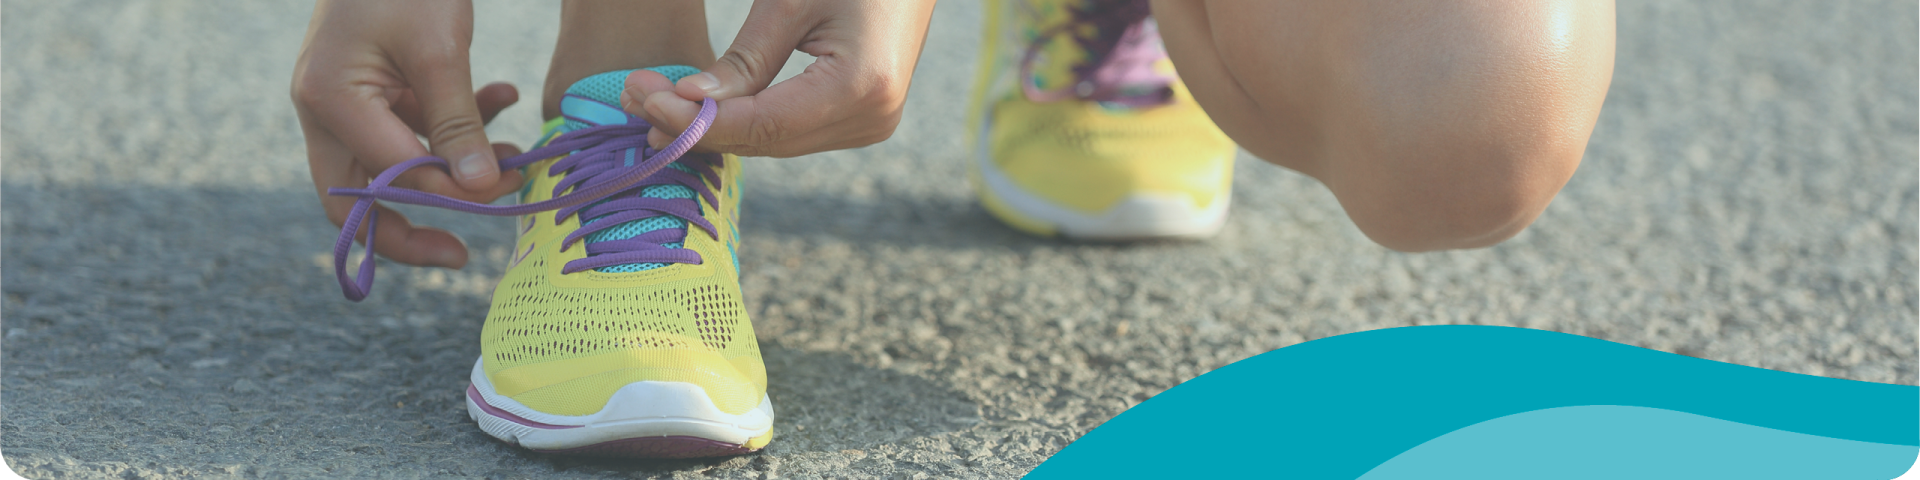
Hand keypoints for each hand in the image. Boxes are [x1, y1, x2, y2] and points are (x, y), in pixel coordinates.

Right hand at [291, 0, 523, 268]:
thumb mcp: (440, 50)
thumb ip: (458, 124)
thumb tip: (481, 192)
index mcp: (329, 101)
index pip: (383, 179)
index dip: (437, 201)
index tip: (489, 213)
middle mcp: (325, 108)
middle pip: (356, 196)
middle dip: (410, 226)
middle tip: (461, 255)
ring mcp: (345, 99)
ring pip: (394, 162)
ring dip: (454, 164)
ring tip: (515, 156)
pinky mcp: (373, 86)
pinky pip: (412, 126)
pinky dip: (457, 124)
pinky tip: (503, 100)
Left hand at [622, 0, 937, 157]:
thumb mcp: (790, 1)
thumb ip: (744, 59)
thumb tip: (687, 104)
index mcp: (862, 85)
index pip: (764, 123)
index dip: (699, 119)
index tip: (644, 98)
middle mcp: (872, 118)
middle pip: (768, 140)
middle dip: (697, 124)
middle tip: (635, 96)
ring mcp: (871, 125)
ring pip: (776, 142)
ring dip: (716, 127)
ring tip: (657, 102)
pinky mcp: (863, 121)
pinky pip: (793, 132)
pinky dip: (747, 122)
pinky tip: (703, 109)